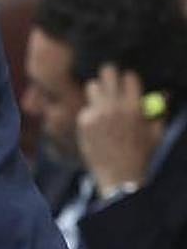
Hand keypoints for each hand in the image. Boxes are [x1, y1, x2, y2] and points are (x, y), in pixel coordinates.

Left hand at [77, 64, 159, 192]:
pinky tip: (98, 128)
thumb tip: (164, 93)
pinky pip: (87, 108)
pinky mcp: (84, 121)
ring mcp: (97, 113)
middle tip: (110, 79)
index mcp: (134, 108)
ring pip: (93, 86)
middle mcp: (114, 107)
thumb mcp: (155, 133)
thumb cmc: (141, 155)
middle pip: (107, 72)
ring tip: (104, 104)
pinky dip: (92, 113)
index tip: (126, 82)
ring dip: (98, 92)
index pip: (129, 77)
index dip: (128, 79)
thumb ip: (158, 111)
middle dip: (110, 74)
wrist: (119, 176)